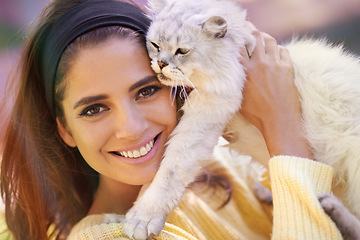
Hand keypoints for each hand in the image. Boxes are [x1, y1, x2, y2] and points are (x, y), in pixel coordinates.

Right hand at [240, 29, 312, 158]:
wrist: (279, 120)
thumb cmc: (257, 113)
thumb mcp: (239, 97)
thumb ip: (236, 82)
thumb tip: (231, 74)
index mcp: (246, 71)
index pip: (239, 46)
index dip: (237, 39)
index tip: (236, 38)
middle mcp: (261, 63)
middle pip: (256, 37)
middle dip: (252, 33)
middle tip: (250, 33)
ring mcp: (276, 64)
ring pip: (270, 40)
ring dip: (265, 39)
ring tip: (262, 41)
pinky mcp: (288, 67)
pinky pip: (283, 50)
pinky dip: (278, 49)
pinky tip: (275, 54)